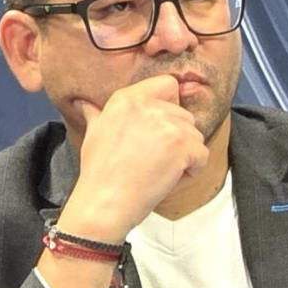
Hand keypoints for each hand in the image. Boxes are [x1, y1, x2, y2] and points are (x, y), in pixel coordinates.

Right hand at [60, 75, 208, 240]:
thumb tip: (85, 105)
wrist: (104, 202)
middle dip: (177, 139)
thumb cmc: (99, 174)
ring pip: (196, 137)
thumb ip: (97, 115)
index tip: (160, 128)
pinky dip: (190, 172)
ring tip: (157, 171)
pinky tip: (166, 179)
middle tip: (152, 160)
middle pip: (185, 116)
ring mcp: (168, 125)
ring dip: (184, 157)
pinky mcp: (183, 145)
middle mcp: (149, 106)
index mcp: (128, 99)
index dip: (171, 106)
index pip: (167, 85)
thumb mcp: (93, 134)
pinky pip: (202, 156)